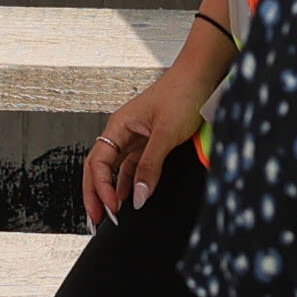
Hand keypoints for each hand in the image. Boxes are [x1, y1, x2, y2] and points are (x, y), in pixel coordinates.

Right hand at [82, 33, 229, 224]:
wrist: (201, 76)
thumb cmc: (181, 93)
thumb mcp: (166, 134)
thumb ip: (150, 167)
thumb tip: (138, 197)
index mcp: (118, 126)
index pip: (97, 163)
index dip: (100, 188)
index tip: (112, 209)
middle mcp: (122, 131)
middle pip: (98, 168)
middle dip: (95, 194)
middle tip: (97, 220)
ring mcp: (135, 137)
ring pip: (114, 169)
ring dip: (110, 191)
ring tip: (110, 215)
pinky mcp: (149, 141)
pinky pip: (131, 166)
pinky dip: (128, 183)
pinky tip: (129, 197)